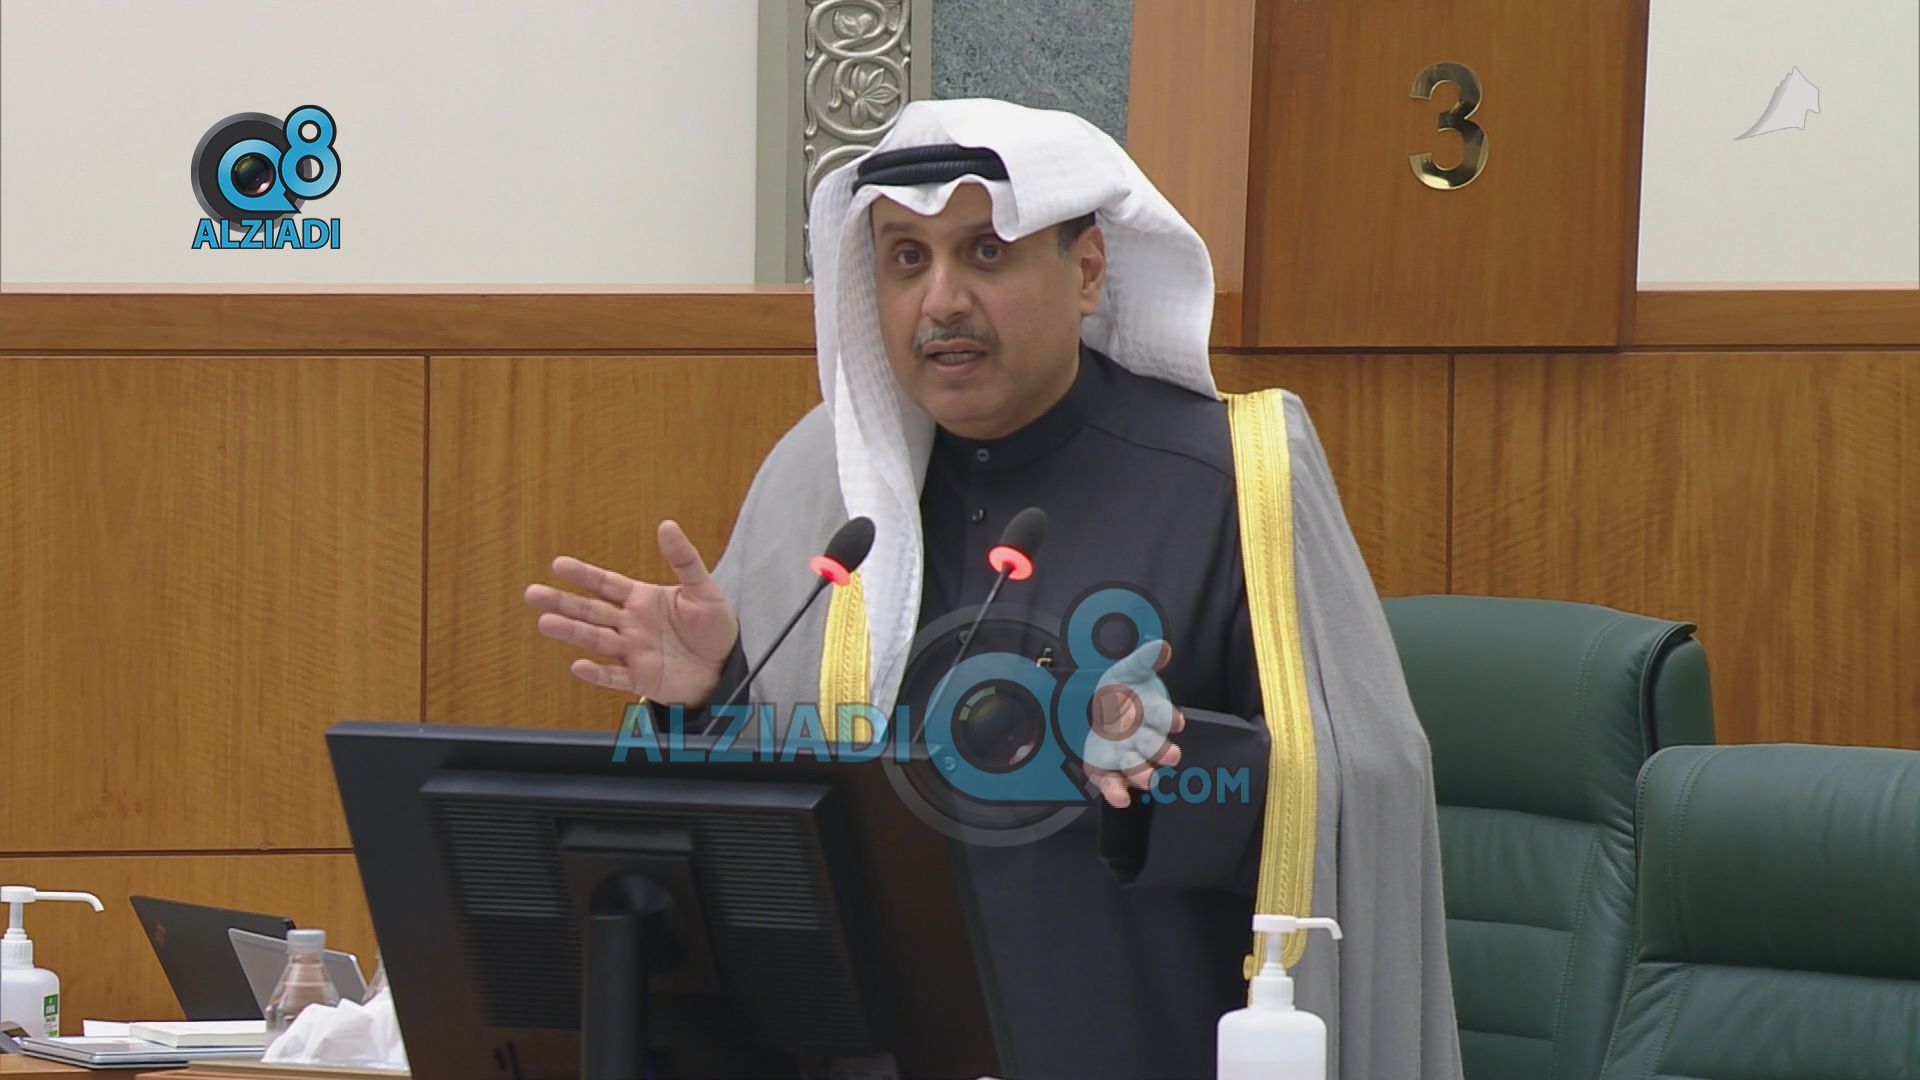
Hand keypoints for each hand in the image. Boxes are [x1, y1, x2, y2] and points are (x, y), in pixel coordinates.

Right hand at [523, 520, 738, 704]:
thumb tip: (667, 525)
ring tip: (545, 623)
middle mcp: (630, 624)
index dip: (583, 575)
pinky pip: (615, 676)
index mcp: (641, 599)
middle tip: (532, 594)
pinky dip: (597, 673)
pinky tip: (578, 666)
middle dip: (563, 602)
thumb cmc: (713, 626)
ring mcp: (632, 651)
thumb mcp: (703, 589)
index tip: (558, 564)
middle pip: (591, 611)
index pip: (606, 584)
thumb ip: (684, 559)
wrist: (725, 667)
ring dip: (572, 633)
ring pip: (597, 640)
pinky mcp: (641, 678)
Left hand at [1082, 639, 1185, 808]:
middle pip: (1154, 747)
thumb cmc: (1121, 689)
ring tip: (1149, 779)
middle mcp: (1142, 738)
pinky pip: (1112, 783)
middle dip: (1162, 751)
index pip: (1164, 716)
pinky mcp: (1106, 769)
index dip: (1169, 719)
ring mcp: (1125, 756)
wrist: (1095, 707)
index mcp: (1150, 713)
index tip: (1175, 721)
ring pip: (1138, 768)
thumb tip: (1162, 646)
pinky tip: (1119, 798)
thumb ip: (1144, 659)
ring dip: (1143, 774)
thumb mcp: (1129, 669)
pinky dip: (1116, 792)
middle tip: (1171, 756)